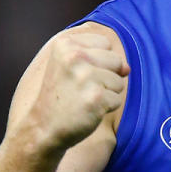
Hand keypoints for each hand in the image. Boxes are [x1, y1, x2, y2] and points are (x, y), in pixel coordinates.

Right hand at [27, 32, 129, 150]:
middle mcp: (74, 56)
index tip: (77, 74)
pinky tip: (86, 111)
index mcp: (65, 43)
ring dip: (106, 94)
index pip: (104, 43)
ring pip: (119, 81)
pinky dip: (106, 108)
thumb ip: (99, 57)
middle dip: (105, 77)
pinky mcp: (95, 97)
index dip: (97, 61)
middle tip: (80, 89)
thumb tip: (127, 68)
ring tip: (83, 99)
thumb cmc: (61, 96)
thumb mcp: (69, 65)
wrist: (43, 128)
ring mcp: (85, 77)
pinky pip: (117, 99)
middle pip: (116, 60)